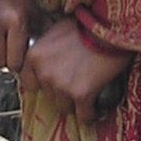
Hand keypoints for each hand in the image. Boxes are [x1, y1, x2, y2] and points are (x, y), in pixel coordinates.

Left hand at [19, 19, 133, 121]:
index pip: (29, 83)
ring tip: (87, 96)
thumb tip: (48, 60)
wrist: (110, 28)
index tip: (54, 83)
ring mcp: (61, 86)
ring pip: (65, 108)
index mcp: (34, 56)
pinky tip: (95, 110)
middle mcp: (44, 73)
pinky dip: (90, 114)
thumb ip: (47, 49)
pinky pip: (84, 115)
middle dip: (61, 92)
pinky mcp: (81, 95)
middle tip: (75, 84)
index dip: (43, 84)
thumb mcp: (56, 31)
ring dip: (75, 104)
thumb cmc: (87, 25)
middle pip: (48, 96)